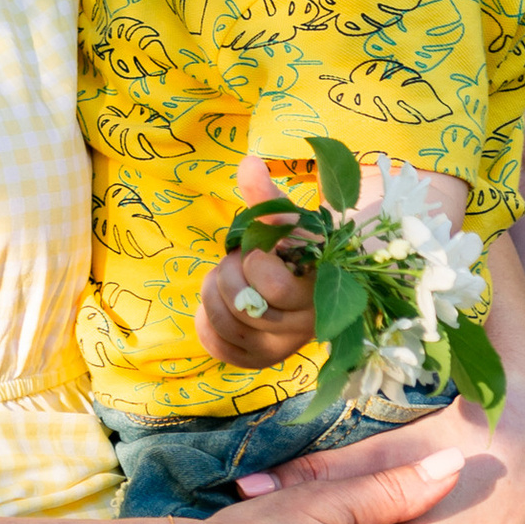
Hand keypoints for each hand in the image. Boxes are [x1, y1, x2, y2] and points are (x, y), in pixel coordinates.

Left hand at [195, 155, 320, 368]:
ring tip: (224, 281)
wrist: (305, 282)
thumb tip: (248, 163)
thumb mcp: (285, 221)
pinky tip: (214, 305)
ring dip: (212, 295)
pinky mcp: (258, 360)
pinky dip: (206, 323)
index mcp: (319, 292)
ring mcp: (280, 349)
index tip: (257, 252)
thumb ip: (266, 197)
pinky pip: (218, 349)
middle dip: (228, 275)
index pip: (274, 286)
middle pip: (244, 307)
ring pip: (226, 326)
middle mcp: (304, 329)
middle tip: (235, 263)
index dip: (254, 263)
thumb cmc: (295, 247)